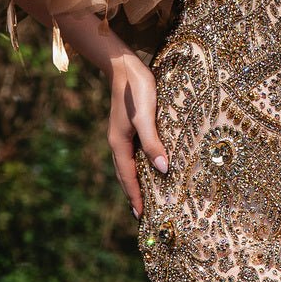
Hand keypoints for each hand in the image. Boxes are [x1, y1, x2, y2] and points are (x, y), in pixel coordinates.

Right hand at [106, 50, 168, 217]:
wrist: (125, 65)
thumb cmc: (138, 90)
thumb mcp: (147, 117)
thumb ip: (153, 142)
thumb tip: (163, 169)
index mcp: (119, 143)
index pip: (128, 177)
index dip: (135, 196)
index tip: (141, 215)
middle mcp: (117, 141)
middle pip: (124, 174)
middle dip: (132, 193)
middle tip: (141, 214)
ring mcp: (121, 133)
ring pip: (127, 164)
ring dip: (134, 181)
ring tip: (143, 195)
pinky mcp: (127, 125)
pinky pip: (131, 153)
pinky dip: (137, 166)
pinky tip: (146, 165)